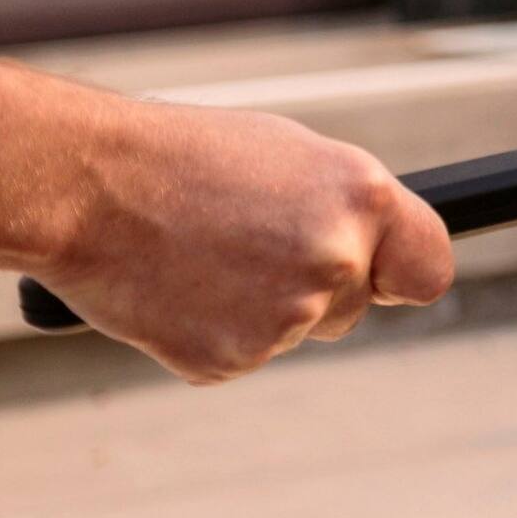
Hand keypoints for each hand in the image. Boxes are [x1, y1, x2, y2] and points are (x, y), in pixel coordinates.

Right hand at [33, 98, 454, 383]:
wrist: (86, 186)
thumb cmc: (187, 157)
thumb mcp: (294, 158)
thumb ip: (346, 209)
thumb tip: (377, 248)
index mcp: (363, 201)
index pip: (430, 269)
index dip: (404, 275)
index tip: (387, 278)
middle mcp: (336, 261)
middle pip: (355, 305)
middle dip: (315, 287)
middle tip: (248, 246)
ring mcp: (285, 317)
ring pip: (297, 331)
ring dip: (261, 308)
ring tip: (203, 254)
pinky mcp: (231, 360)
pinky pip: (242, 355)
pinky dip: (212, 331)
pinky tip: (177, 287)